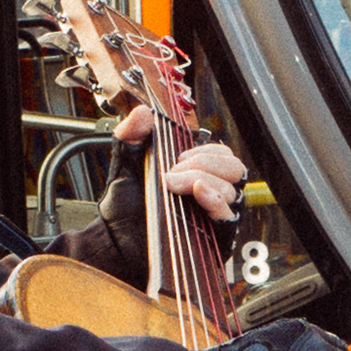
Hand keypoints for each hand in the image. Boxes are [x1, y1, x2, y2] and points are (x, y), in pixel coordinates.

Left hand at [112, 104, 244, 225]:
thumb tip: (143, 112)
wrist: (115, 237)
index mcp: (197, 174)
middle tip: (174, 172)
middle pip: (234, 169)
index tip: (178, 157)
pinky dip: (215, 200)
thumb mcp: (125, 162)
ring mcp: (212, 216)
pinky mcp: (212, 238)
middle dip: (205, 163)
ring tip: (172, 185)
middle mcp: (210, 193)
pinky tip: (199, 191)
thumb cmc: (123, 205)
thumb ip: (132, 133)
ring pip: (230, 190)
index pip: (223, 155)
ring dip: (202, 179)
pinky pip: (227, 217)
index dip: (205, 151)